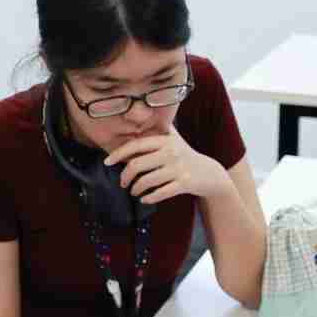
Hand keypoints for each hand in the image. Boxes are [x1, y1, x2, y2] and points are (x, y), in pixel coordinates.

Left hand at [105, 131, 228, 205]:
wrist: (209, 173)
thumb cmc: (186, 155)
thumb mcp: (174, 139)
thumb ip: (158, 129)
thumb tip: (135, 118)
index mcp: (165, 140)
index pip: (135, 145)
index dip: (118, 154)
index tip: (107, 162)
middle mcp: (171, 152)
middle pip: (137, 165)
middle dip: (125, 177)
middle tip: (123, 183)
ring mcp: (178, 168)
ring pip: (146, 181)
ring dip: (136, 189)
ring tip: (134, 191)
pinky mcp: (184, 183)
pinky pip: (160, 193)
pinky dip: (149, 198)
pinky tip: (144, 199)